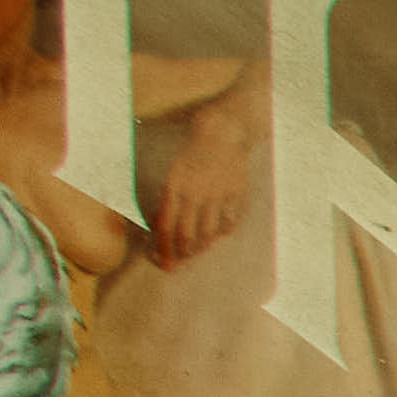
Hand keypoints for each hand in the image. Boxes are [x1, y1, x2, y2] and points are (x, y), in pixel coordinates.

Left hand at [144, 89, 250, 263]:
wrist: (224, 130)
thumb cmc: (191, 144)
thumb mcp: (171, 166)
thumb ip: (166, 194)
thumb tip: (160, 220)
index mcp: (175, 185)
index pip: (167, 226)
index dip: (163, 248)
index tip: (160, 261)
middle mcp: (197, 194)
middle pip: (188, 235)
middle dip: (180, 255)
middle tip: (174, 266)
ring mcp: (219, 197)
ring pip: (208, 233)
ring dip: (199, 248)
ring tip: (193, 254)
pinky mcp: (237, 197)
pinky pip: (228, 223)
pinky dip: (220, 233)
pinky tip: (215, 236)